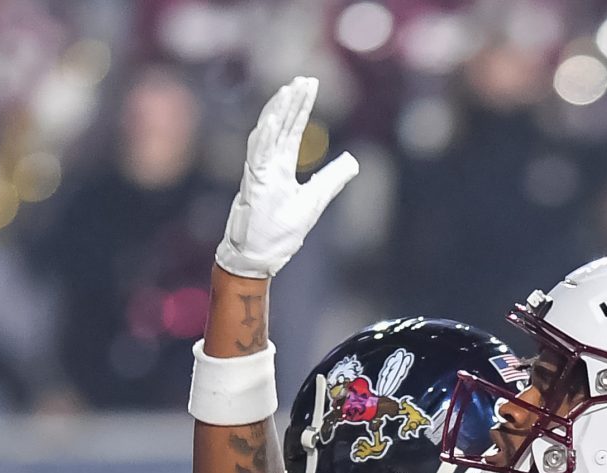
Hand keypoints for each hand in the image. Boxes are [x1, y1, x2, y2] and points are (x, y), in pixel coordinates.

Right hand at [217, 76, 358, 278]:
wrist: (260, 258)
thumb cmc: (281, 232)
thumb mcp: (315, 200)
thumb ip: (332, 179)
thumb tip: (353, 161)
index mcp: (281, 168)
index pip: (293, 131)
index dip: (301, 108)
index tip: (310, 85)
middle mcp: (268, 165)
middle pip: (281, 127)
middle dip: (292, 102)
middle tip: (304, 79)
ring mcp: (258, 173)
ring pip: (267, 135)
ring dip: (277, 112)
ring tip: (288, 90)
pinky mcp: (253, 185)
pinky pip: (257, 156)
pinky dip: (265, 138)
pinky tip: (273, 120)